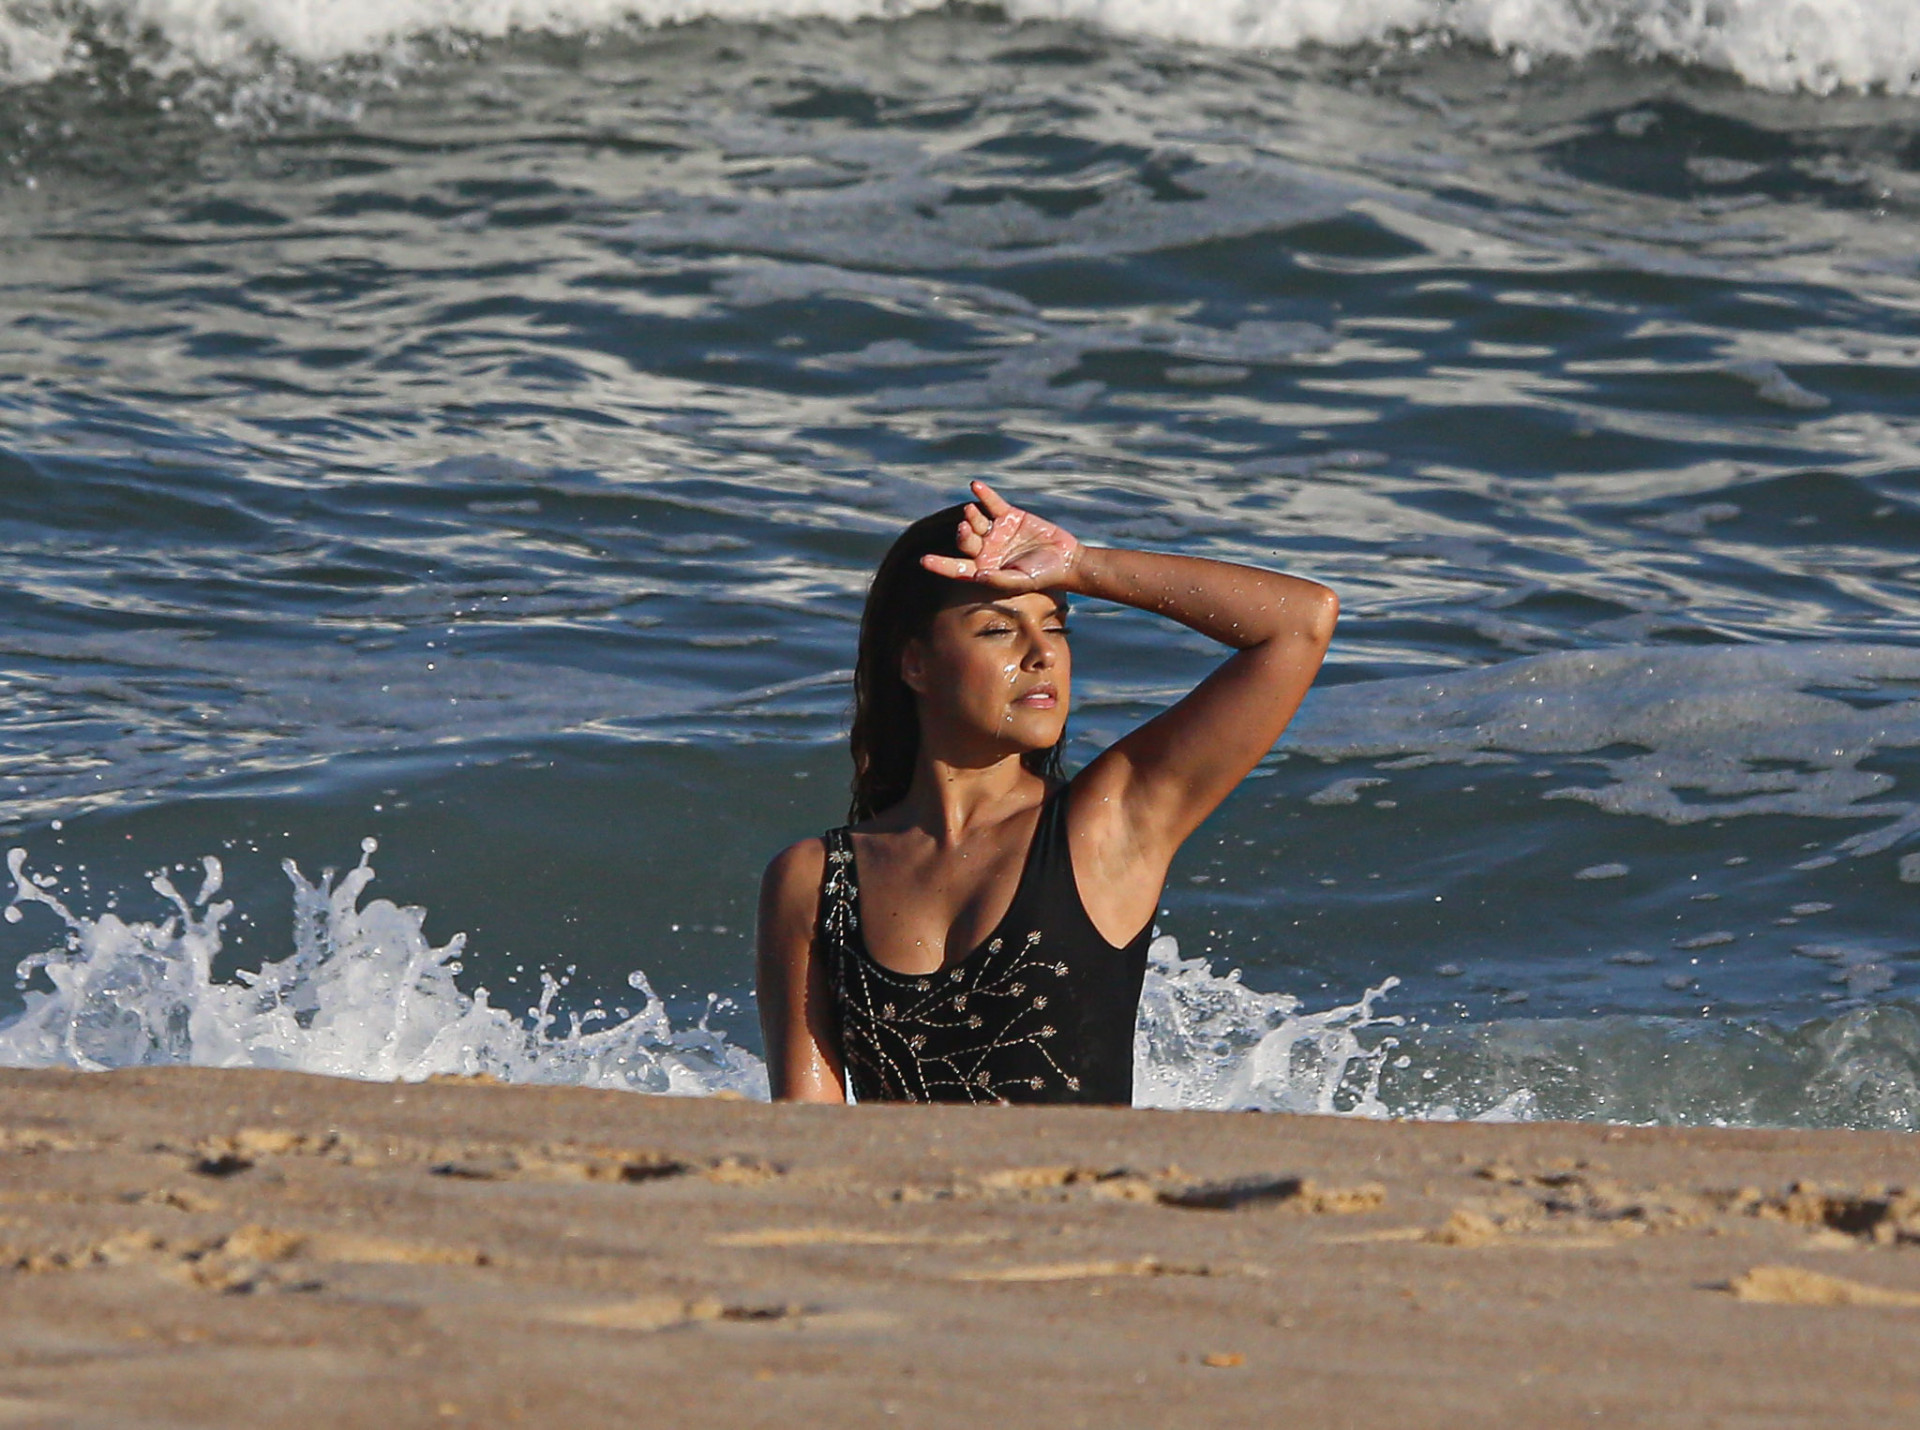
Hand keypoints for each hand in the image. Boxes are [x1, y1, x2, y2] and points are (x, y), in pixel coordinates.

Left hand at [919, 481, 1080, 591]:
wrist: (1065, 560)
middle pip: (965, 540)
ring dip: (971, 516)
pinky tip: (975, 486)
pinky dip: (984, 494)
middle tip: (965, 529)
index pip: (956, 567)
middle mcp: (985, 550)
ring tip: (970, 513)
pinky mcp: (1009, 516)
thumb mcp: (1020, 581)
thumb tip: (976, 575)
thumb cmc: (1041, 576)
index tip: (923, 560)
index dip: (940, 564)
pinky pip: (992, 503)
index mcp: (983, 569)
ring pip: (976, 520)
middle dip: (963, 535)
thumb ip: (998, 579)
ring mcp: (996, 531)